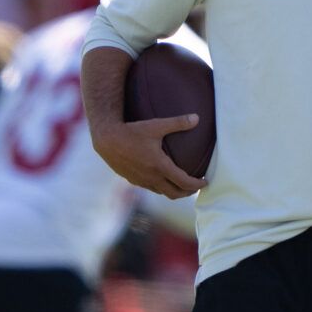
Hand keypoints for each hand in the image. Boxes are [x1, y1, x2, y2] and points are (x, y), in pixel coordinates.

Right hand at [91, 114, 207, 198]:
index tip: (206, 182)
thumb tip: (197, 118)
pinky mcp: (132, 180)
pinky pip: (150, 188)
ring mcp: (140, 181)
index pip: (184, 183)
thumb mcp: (155, 125)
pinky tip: (162, 178)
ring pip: (161, 192)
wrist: (106, 139)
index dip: (197, 185)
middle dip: (187, 192)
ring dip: (173, 191)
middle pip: (174, 194)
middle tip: (196, 186)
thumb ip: (177, 122)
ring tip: (181, 184)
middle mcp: (151, 177)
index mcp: (160, 166)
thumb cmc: (131, 130)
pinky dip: (160, 187)